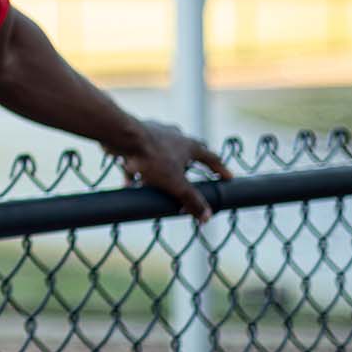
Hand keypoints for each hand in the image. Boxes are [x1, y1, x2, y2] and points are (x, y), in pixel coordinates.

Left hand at [109, 119, 232, 222]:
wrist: (121, 136)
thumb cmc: (152, 157)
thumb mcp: (175, 183)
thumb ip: (191, 200)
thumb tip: (207, 217)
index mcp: (189, 145)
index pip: (212, 158)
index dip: (221, 170)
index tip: (229, 179)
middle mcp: (174, 137)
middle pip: (188, 153)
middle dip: (191, 167)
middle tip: (196, 177)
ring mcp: (154, 135)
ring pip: (161, 156)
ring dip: (161, 171)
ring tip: (158, 186)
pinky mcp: (135, 140)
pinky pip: (138, 158)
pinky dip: (136, 172)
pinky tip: (129, 184)